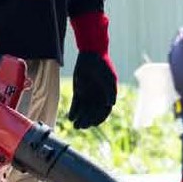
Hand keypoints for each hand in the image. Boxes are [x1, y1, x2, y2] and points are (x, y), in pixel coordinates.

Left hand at [68, 13, 116, 128]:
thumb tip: (111, 104)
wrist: (91, 54)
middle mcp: (98, 97)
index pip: (104, 112)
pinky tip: (71, 117)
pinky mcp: (79, 92)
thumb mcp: (109, 77)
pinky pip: (76, 104)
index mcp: (107, 96)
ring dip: (80, 119)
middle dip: (88, 121)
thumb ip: (111, 91)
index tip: (93, 124)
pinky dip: (74, 112)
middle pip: (93, 114)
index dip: (99, 119)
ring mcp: (88, 95)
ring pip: (84, 111)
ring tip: (75, 125)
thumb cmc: (103, 65)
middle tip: (81, 126)